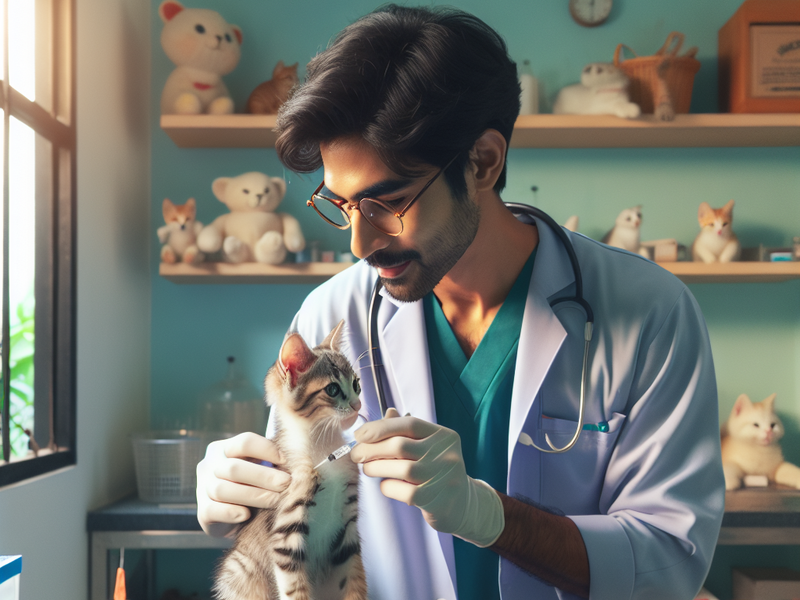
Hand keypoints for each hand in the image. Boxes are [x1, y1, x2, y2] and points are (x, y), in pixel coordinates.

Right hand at [196, 432, 290, 536]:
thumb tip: (294, 465)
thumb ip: (271, 463)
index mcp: (224, 448)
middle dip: (264, 476)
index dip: (266, 449)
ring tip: (275, 500)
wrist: (237, 517)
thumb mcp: (260, 468)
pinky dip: (230, 512)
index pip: (244, 442)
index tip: (285, 460)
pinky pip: (212, 510)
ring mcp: (202, 487)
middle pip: (234, 467)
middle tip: (286, 484)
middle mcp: (209, 464)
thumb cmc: (254, 485)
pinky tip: (246, 515)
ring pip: (223, 489)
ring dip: (253, 495)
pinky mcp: (202, 511)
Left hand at [351, 408, 503, 546]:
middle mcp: (447, 453)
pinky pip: (403, 491)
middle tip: (356, 455)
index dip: (381, 427)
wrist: (462, 504)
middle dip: (372, 449)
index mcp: (444, 436)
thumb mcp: (427, 448)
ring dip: (376, 468)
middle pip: (401, 446)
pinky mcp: (436, 500)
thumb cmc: (437, 471)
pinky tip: (385, 485)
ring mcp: (443, 477)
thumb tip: (386, 413)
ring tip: (367, 469)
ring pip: (401, 468)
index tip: (360, 434)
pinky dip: (388, 487)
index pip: (409, 424)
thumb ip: (407, 432)